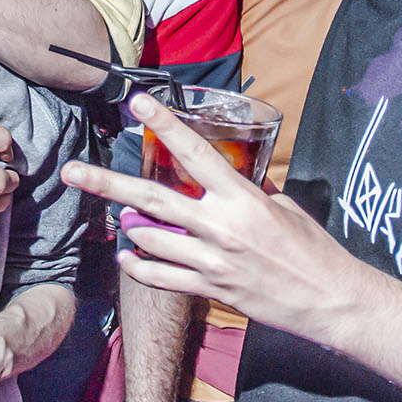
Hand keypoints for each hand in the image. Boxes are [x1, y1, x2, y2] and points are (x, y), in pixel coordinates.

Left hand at [62, 95, 355, 337]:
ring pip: (148, 238)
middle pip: (150, 198)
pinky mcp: (210, 289)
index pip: (193, 152)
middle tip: (73, 171)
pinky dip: (138, 265)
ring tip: (121, 217)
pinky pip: (159, 277)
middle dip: (106, 183)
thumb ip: (249, 190)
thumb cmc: (311, 249)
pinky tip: (128, 256)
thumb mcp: (283, 207)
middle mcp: (220, 226)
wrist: (328, 298)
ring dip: (129, 225)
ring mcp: (211, 261)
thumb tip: (228, 176)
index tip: (137, 102)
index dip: (163, 124)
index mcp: (241, 198)